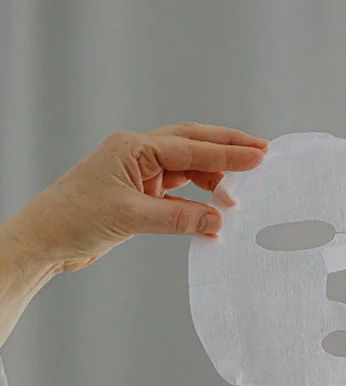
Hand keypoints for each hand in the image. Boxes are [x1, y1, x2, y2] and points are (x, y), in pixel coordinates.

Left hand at [9, 122, 268, 273]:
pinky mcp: (139, 197)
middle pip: (194, 145)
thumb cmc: (73, 219)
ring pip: (188, 169)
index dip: (228, 154)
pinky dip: (197, 204)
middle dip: (228, 150)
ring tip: (238, 197)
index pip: (191, 148)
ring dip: (214, 180)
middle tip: (262, 154)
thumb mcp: (130, 217)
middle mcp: (139, 155)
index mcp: (134, 148)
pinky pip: (179, 195)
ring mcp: (139, 175)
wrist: (44, 241)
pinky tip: (213, 215)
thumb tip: (217, 220)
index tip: (260, 156)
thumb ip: (178, 217)